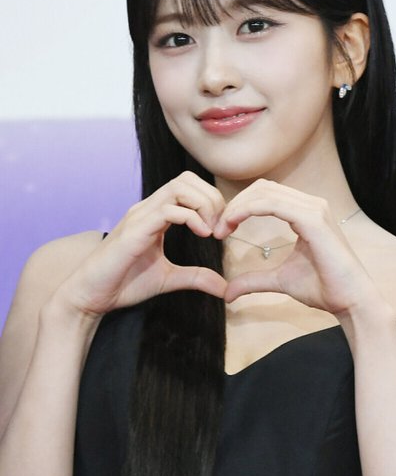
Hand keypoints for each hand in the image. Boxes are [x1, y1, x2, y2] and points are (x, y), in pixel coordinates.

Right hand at [54, 172, 226, 316]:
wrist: (91, 296)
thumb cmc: (123, 283)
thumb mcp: (169, 278)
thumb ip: (196, 277)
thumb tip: (225, 287)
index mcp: (155, 214)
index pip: (189, 186)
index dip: (212, 201)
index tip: (223, 228)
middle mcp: (147, 209)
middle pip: (187, 179)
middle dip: (212, 198)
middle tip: (221, 227)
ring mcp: (139, 217)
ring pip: (179, 187)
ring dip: (204, 205)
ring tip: (212, 231)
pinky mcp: (134, 231)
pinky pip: (167, 210)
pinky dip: (191, 218)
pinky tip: (202, 235)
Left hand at [214, 179, 377, 315]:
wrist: (351, 301)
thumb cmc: (324, 288)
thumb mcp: (279, 280)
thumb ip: (254, 280)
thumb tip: (227, 293)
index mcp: (306, 213)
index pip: (266, 195)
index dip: (239, 206)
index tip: (220, 229)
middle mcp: (311, 205)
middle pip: (262, 188)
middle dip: (234, 204)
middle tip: (216, 228)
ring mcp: (314, 209)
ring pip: (265, 192)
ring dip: (237, 207)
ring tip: (221, 228)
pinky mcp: (313, 219)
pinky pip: (272, 204)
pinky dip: (247, 210)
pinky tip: (232, 224)